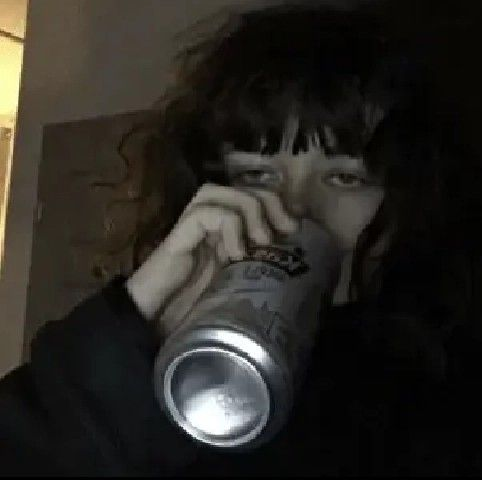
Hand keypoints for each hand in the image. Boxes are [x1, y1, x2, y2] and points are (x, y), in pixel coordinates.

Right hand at [126, 183, 297, 334]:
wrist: (148, 325)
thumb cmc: (193, 313)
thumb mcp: (236, 290)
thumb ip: (257, 274)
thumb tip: (299, 273)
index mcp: (222, 235)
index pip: (249, 199)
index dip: (276, 204)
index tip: (298, 227)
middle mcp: (206, 226)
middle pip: (236, 188)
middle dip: (268, 201)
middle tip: (286, 229)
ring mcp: (189, 230)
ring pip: (217, 191)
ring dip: (248, 208)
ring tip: (262, 239)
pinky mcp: (176, 240)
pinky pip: (203, 214)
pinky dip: (227, 226)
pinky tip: (236, 253)